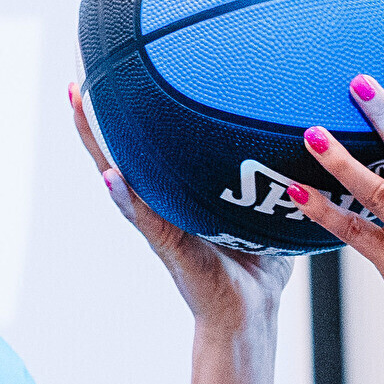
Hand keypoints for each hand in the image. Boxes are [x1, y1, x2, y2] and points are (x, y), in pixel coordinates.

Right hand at [70, 83, 294, 335]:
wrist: (251, 312)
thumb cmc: (258, 263)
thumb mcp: (265, 210)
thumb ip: (275, 181)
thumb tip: (306, 142)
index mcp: (178, 194)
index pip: (147, 146)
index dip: (129, 114)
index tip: (114, 72)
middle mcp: (160, 204)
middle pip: (119, 153)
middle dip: (96, 118)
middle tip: (78, 79)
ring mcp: (160, 224)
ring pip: (118, 177)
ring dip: (97, 144)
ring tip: (79, 107)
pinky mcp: (170, 248)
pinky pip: (146, 219)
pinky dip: (126, 198)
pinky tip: (111, 177)